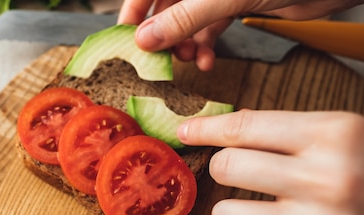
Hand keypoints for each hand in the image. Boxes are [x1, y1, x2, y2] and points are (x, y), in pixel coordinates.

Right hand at [118, 0, 363, 70]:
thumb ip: (183, 17)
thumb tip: (144, 39)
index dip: (134, 12)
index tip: (127, 39)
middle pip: (166, 5)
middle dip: (161, 34)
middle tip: (158, 59)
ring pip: (187, 20)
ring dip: (184, 45)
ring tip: (187, 61)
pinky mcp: (236, 2)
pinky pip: (209, 27)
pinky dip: (205, 46)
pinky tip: (206, 61)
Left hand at [178, 110, 363, 214]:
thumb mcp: (345, 137)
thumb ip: (286, 133)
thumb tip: (219, 132)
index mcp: (337, 135)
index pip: (244, 128)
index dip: (206, 128)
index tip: (186, 130)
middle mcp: (331, 180)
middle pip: (225, 168)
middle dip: (226, 170)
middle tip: (241, 174)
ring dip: (240, 213)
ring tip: (272, 211)